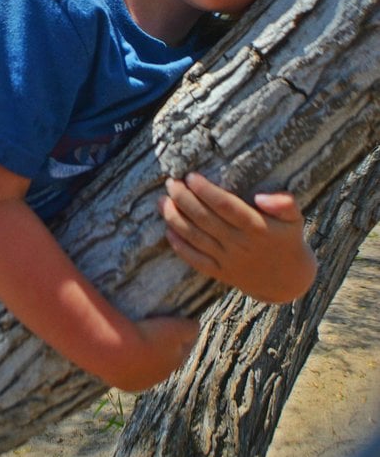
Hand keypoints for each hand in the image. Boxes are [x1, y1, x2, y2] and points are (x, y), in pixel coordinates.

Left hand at [157, 173, 316, 302]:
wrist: (286, 280)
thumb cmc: (286, 239)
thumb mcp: (295, 219)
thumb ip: (284, 203)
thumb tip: (262, 197)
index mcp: (257, 228)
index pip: (226, 206)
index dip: (206, 191)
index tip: (190, 176)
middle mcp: (240, 244)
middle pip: (205, 219)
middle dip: (184, 199)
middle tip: (171, 183)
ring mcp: (228, 260)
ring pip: (196, 238)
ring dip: (175, 219)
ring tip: (162, 201)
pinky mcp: (220, 273)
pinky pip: (195, 260)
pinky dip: (180, 246)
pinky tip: (168, 230)